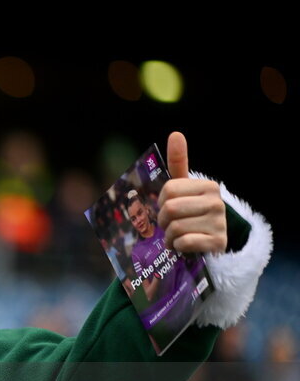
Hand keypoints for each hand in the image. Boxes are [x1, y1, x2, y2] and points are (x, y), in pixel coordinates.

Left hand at [157, 132, 227, 253]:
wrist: (210, 242)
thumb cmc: (191, 212)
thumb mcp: (185, 188)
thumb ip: (178, 163)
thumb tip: (176, 133)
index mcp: (208, 186)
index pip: (168, 190)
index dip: (161, 202)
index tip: (169, 207)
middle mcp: (217, 202)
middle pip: (170, 209)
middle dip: (163, 222)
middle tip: (171, 225)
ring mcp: (220, 223)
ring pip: (175, 228)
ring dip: (169, 237)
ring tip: (178, 236)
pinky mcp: (218, 243)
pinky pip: (184, 243)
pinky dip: (178, 247)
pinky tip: (185, 246)